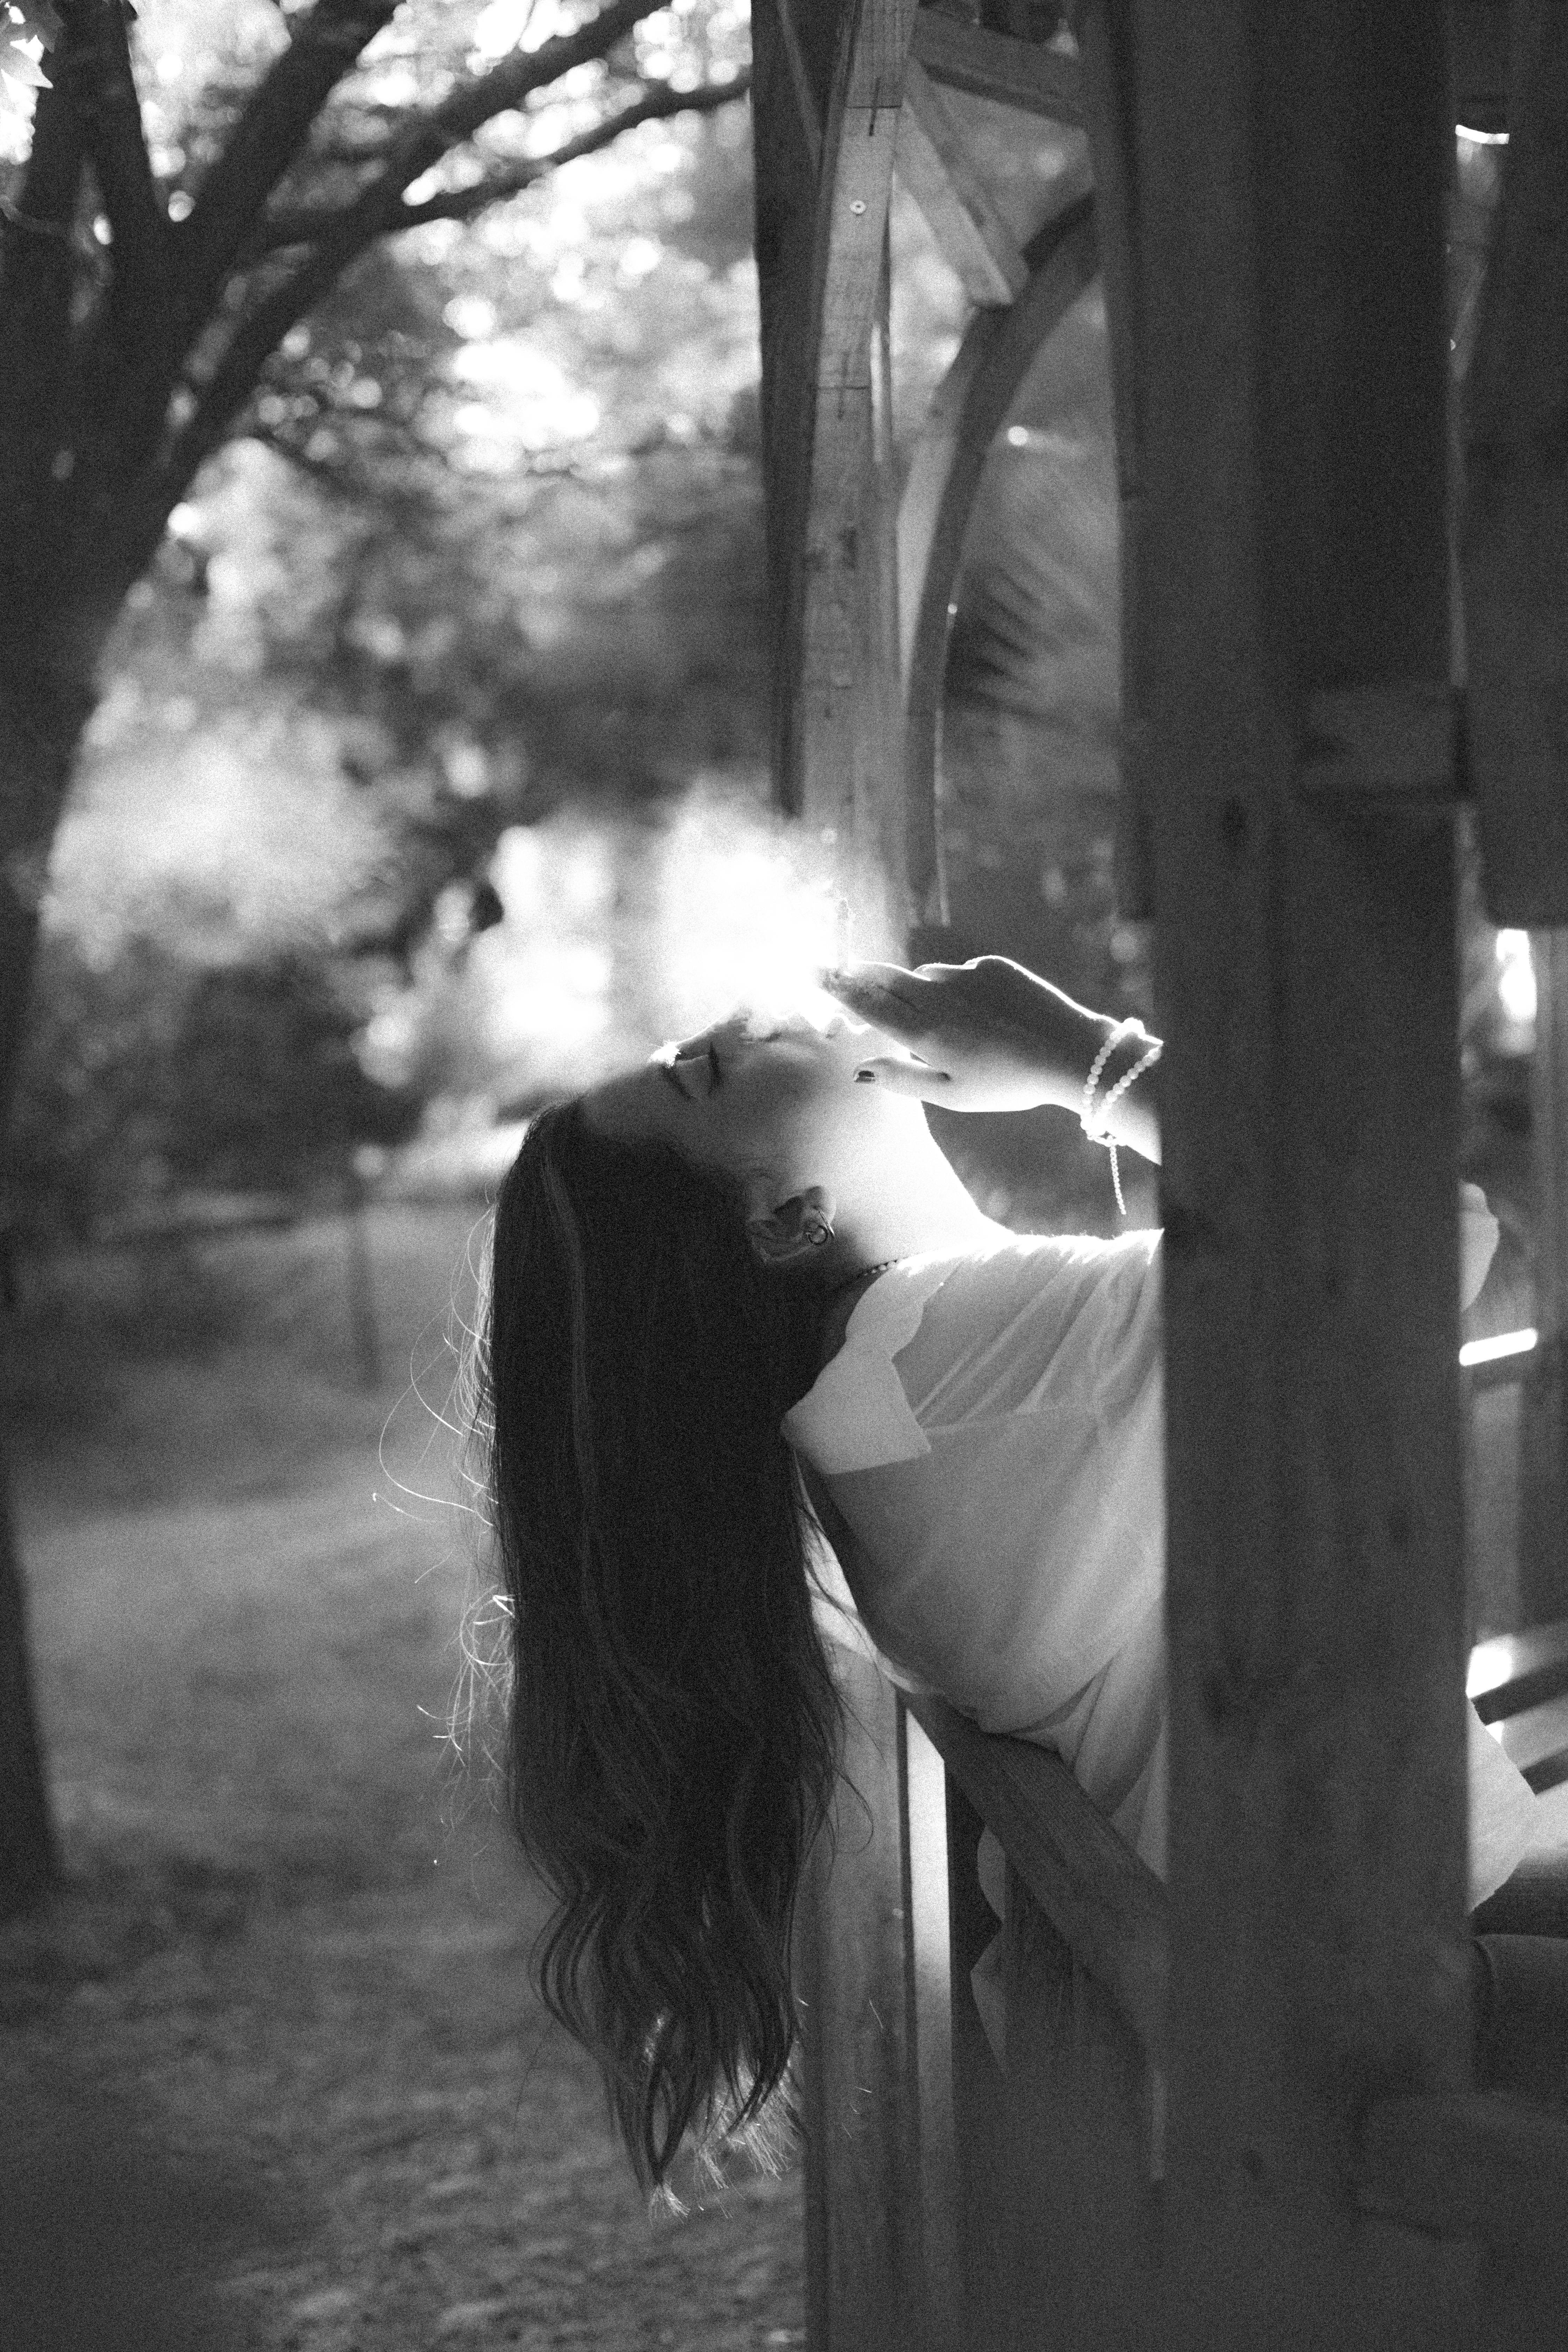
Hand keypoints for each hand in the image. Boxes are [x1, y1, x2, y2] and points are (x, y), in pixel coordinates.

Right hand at [818, 955, 1110, 1112]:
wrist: (1068, 1052)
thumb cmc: (1007, 1084)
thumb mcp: (951, 1095)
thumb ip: (901, 1079)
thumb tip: (860, 1069)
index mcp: (924, 1033)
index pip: (868, 1004)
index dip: (839, 989)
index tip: (816, 975)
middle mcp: (937, 996)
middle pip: (886, 978)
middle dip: (861, 975)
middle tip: (842, 971)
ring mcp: (965, 975)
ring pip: (925, 976)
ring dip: (918, 989)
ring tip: (946, 1022)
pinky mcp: (992, 965)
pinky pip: (961, 973)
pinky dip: (959, 988)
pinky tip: (984, 1014)